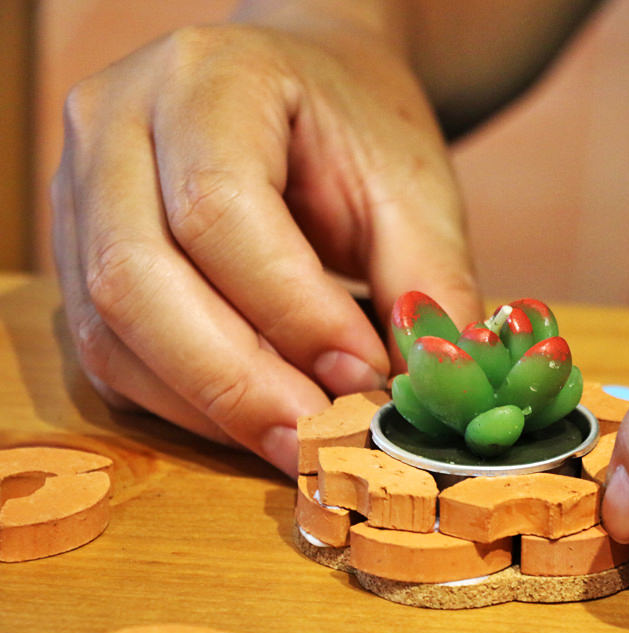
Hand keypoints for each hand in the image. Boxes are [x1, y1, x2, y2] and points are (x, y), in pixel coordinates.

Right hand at [52, 22, 480, 476]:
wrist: (302, 92)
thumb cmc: (358, 130)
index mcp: (208, 78)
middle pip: (137, 279)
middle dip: (238, 381)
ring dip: (212, 406)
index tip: (366, 374)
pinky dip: (187, 405)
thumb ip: (427, 284)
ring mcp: (80, 193)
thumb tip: (424, 389)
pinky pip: (110, 356)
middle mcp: (115, 125)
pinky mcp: (80, 260)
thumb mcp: (414, 190)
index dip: (294, 311)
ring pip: (112, 330)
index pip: (220, 209)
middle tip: (322, 435)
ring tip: (302, 437)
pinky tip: (259, 418)